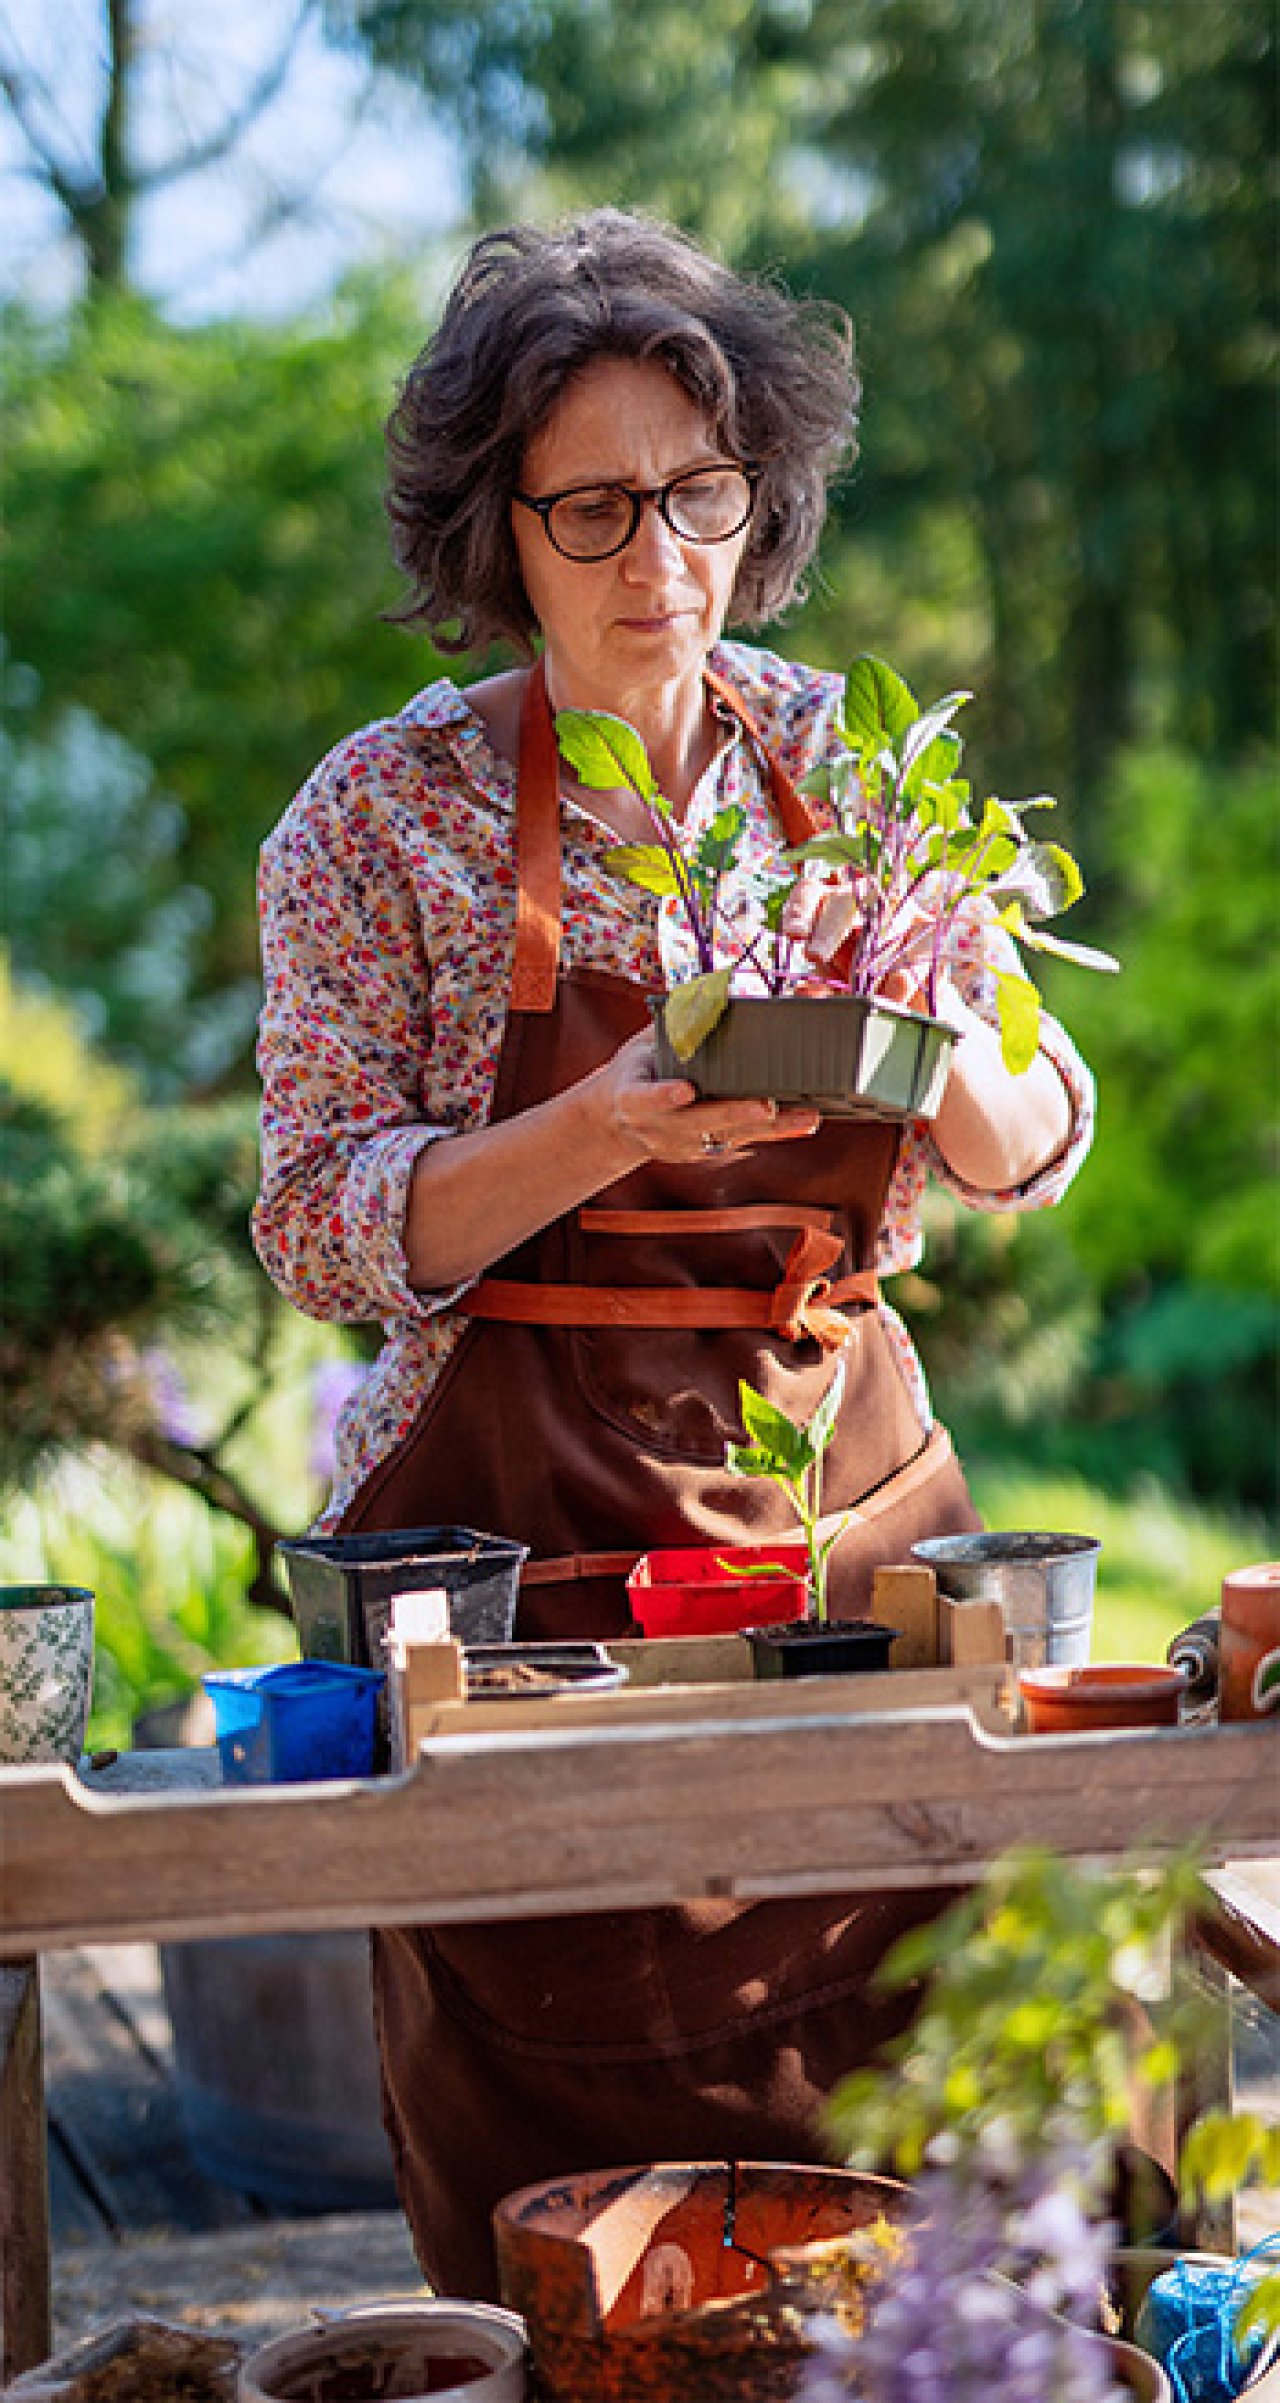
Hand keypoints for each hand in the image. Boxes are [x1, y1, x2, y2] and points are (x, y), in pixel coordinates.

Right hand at [591, 1029, 819, 1163]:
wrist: (618, 1125)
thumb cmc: (636, 1073)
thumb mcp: (640, 1047)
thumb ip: (670, 1024)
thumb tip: (708, 989)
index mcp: (633, 1100)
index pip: (647, 1098)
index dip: (664, 1095)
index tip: (685, 1090)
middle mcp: (659, 1128)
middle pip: (700, 1123)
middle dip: (735, 1113)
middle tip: (766, 1106)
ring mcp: (683, 1146)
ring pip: (731, 1137)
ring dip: (771, 1128)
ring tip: (806, 1117)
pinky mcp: (705, 1153)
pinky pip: (742, 1141)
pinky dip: (774, 1133)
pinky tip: (802, 1122)